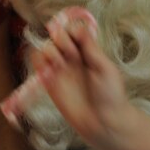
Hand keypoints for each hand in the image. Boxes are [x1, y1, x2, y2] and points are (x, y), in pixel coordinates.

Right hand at [33, 15, 128, 149]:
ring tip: (61, 65)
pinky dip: (39, 64)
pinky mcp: (50, 83)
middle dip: (61, 39)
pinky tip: (50, 73)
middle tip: (72, 54)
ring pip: (45, 47)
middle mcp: (73, 57)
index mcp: (88, 51)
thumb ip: (90, 47)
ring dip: (50, 51)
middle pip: (57, 35)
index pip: (73, 30)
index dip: (70, 29)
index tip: (74, 37)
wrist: (103, 123)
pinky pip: (38, 65)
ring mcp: (61, 69)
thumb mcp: (105, 67)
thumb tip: (78, 27)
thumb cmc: (110, 95)